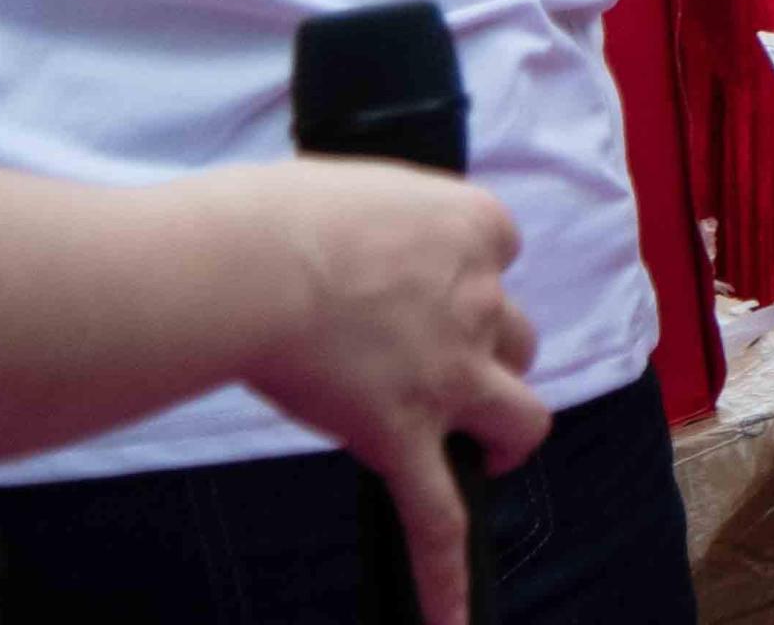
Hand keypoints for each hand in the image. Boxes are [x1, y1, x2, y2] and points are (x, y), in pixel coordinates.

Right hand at [218, 157, 553, 624]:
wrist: (252, 267)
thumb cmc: (278, 216)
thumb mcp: (357, 191)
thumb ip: (382, 224)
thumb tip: (359, 240)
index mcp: (470, 227)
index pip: (500, 248)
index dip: (467, 268)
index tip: (426, 276)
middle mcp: (476, 302)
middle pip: (517, 336)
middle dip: (492, 352)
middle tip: (447, 364)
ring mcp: (448, 378)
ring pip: (520, 417)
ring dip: (508, 434)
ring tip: (490, 454)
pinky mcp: (404, 438)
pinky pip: (438, 521)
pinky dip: (447, 576)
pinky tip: (453, 620)